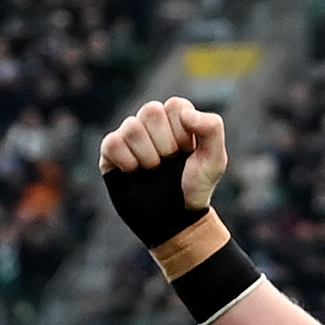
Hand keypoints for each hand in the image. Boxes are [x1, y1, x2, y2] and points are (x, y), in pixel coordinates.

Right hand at [98, 96, 226, 209]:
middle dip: (166, 144)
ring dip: (148, 156)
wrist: (174, 219)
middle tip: (169, 162)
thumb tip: (187, 113)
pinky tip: (135, 173)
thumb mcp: (214, 161)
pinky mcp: (110, 151)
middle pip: (151, 110)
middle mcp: (150, 123)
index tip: (188, 152)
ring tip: (154, 170)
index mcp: (176, 120)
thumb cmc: (194, 188)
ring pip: (132, 127)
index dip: (184, 132)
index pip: (175, 105)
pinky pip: (113, 143)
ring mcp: (129, 136)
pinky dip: (129, 163)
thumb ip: (212, 130)